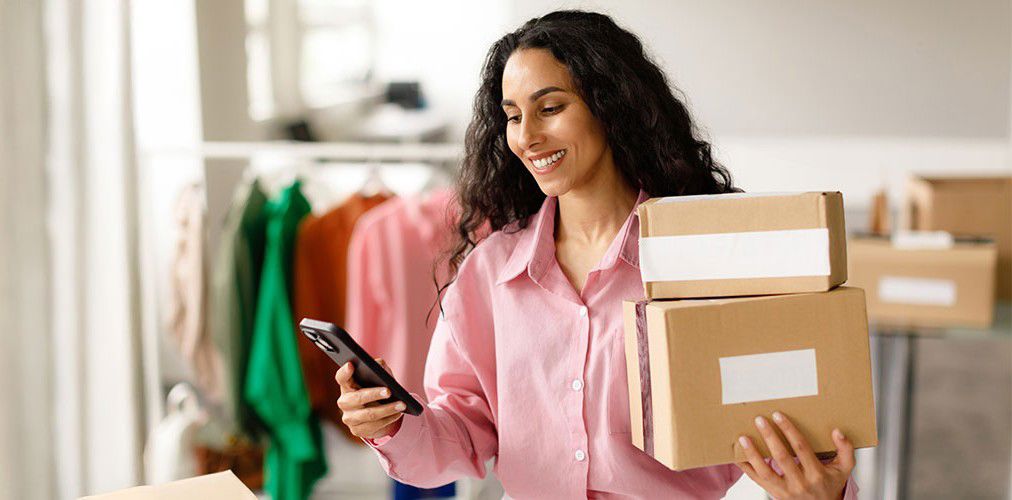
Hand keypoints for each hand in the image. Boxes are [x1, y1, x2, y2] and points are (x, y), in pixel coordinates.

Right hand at [335, 358, 404, 439]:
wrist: (379, 412)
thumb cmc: (377, 388)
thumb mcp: (379, 377)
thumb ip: (378, 368)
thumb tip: (379, 364)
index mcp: (347, 385)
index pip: (341, 377)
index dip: (344, 372)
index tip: (351, 364)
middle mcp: (344, 402)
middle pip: (357, 398)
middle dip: (374, 394)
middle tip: (388, 391)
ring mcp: (349, 418)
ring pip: (369, 414)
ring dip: (387, 409)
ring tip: (402, 404)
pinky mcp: (357, 430)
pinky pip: (374, 426)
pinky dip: (388, 419)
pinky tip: (398, 413)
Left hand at [735, 411, 853, 499]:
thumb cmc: (830, 486)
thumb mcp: (844, 470)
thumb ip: (845, 450)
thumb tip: (837, 432)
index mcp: (816, 474)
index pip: (801, 448)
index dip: (789, 430)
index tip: (778, 416)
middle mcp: (800, 482)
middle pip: (782, 457)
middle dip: (769, 437)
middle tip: (759, 420)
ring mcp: (785, 490)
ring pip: (765, 472)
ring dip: (753, 454)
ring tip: (744, 437)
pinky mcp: (774, 493)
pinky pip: (757, 481)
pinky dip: (746, 468)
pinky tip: (738, 456)